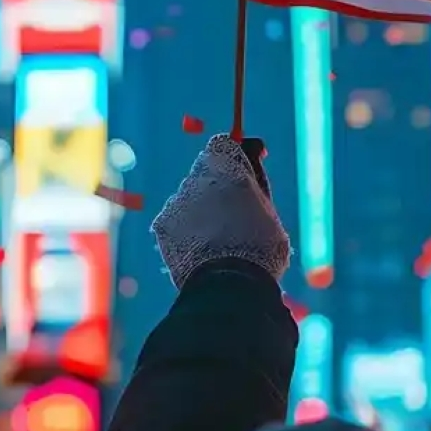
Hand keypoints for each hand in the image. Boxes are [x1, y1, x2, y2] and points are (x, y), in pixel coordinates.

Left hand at [153, 135, 290, 285]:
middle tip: (235, 214)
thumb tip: (252, 153)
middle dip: (217, 186)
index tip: (247, 173)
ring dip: (201, 209)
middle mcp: (195, 177)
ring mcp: (175, 201)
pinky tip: (202, 249)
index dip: (235, 156)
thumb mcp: (268, 208)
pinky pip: (175, 221)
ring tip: (220, 239)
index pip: (223, 144)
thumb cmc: (259, 246)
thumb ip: (254, 180)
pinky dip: (186, 230)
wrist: (229, 285)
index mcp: (225, 166)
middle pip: (204, 171)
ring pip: (188, 197)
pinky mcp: (161, 225)